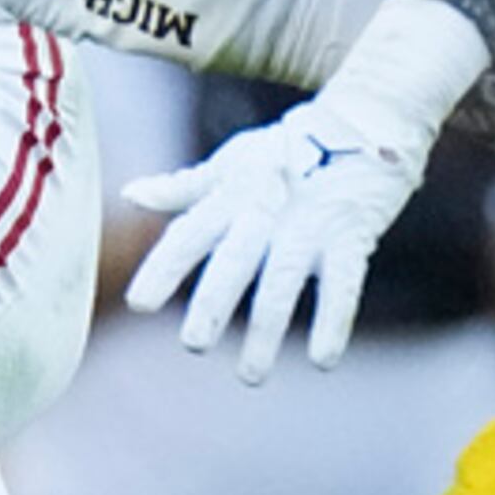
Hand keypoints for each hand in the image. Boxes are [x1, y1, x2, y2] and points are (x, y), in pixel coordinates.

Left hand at [120, 0, 488, 380]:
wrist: (363, 119)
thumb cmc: (286, 149)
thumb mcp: (231, 162)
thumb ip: (184, 187)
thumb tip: (131, 193)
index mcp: (232, 196)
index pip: (190, 233)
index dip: (164, 268)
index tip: (138, 304)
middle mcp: (266, 212)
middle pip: (234, 260)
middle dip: (213, 302)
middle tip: (193, 344)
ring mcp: (309, 225)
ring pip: (282, 281)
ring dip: (266, 330)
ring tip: (250, 376)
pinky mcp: (351, 237)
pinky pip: (343, 284)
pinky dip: (332, 322)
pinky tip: (321, 360)